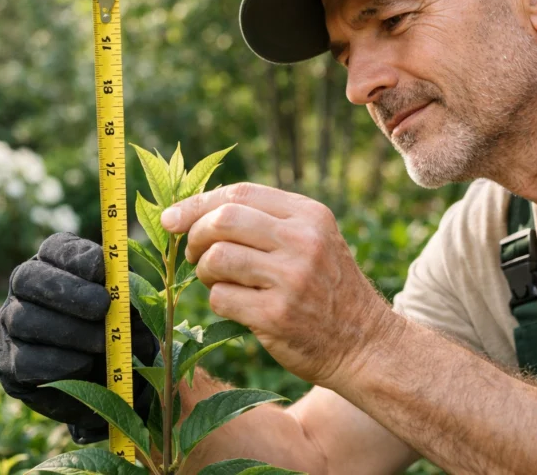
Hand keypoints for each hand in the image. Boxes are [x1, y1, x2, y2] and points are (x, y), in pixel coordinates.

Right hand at [0, 233, 158, 443]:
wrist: (110, 384)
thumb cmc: (123, 334)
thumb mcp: (132, 311)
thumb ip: (131, 299)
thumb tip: (127, 296)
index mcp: (57, 264)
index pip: (56, 247)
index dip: (77, 257)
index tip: (102, 270)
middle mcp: (25, 289)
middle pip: (28, 277)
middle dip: (68, 291)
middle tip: (102, 307)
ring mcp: (10, 325)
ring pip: (24, 319)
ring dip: (69, 332)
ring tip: (102, 345)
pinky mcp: (9, 364)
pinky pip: (25, 360)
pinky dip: (59, 363)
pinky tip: (84, 366)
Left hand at [160, 183, 393, 389]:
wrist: (365, 343)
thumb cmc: (327, 289)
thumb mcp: (314, 241)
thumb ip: (269, 221)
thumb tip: (196, 211)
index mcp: (310, 215)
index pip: (241, 193)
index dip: (198, 203)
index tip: (172, 218)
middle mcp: (303, 241)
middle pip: (223, 220)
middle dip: (195, 236)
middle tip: (193, 255)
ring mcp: (291, 279)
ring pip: (216, 258)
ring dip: (204, 271)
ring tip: (217, 281)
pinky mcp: (276, 316)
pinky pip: (221, 298)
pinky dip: (218, 301)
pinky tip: (237, 307)